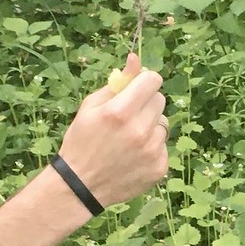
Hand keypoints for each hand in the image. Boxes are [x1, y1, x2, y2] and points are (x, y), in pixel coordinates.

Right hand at [57, 54, 169, 209]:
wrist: (81, 186)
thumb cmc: (81, 141)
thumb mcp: (91, 107)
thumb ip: (117, 83)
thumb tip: (135, 59)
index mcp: (120, 111)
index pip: (153, 80)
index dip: (144, 82)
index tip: (137, 89)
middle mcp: (139, 130)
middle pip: (160, 100)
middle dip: (146, 103)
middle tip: (128, 116)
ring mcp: (152, 151)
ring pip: (164, 123)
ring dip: (150, 126)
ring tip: (130, 139)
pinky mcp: (159, 168)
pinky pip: (163, 145)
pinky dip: (152, 147)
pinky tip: (134, 156)